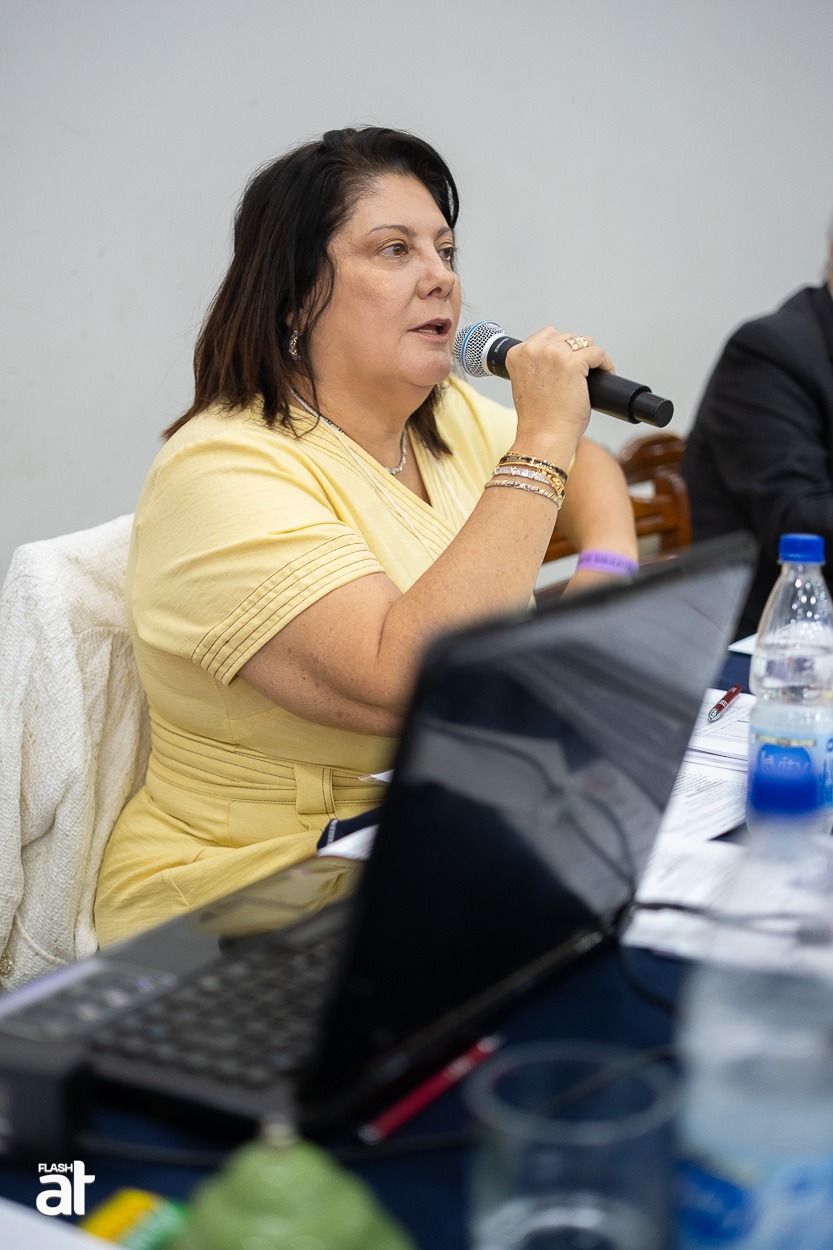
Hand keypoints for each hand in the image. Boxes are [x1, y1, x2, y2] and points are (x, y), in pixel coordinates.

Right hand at [505, 328, 613, 450]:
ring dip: (590, 356)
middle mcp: (533, 349)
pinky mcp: (573, 363)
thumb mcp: (526, 384)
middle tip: (583, 371)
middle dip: (576, 352)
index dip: (561, 348)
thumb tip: (559, 356)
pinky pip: (597, 353)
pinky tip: (606, 373)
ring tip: (595, 372)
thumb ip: (535, 365)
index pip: (546, 335)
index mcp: (516, 353)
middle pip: (566, 337)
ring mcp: (553, 354)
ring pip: (583, 342)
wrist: (544, 436)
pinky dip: (604, 363)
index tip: (569, 361)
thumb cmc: (538, 418)